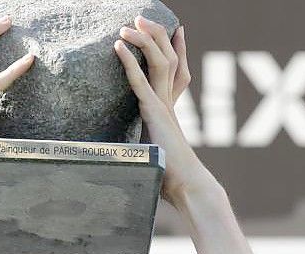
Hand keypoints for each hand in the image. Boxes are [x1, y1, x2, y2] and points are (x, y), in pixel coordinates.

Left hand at [115, 17, 216, 207]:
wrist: (187, 186)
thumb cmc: (171, 178)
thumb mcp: (152, 154)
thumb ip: (145, 146)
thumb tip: (133, 154)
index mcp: (169, 110)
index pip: (175, 72)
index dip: (175, 49)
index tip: (175, 32)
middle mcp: (169, 103)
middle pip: (169, 58)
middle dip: (156, 35)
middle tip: (142, 17)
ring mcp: (163, 105)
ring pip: (159, 62)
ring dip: (143, 40)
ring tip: (128, 24)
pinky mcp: (154, 112)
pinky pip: (140, 80)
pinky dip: (129, 61)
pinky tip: (118, 46)